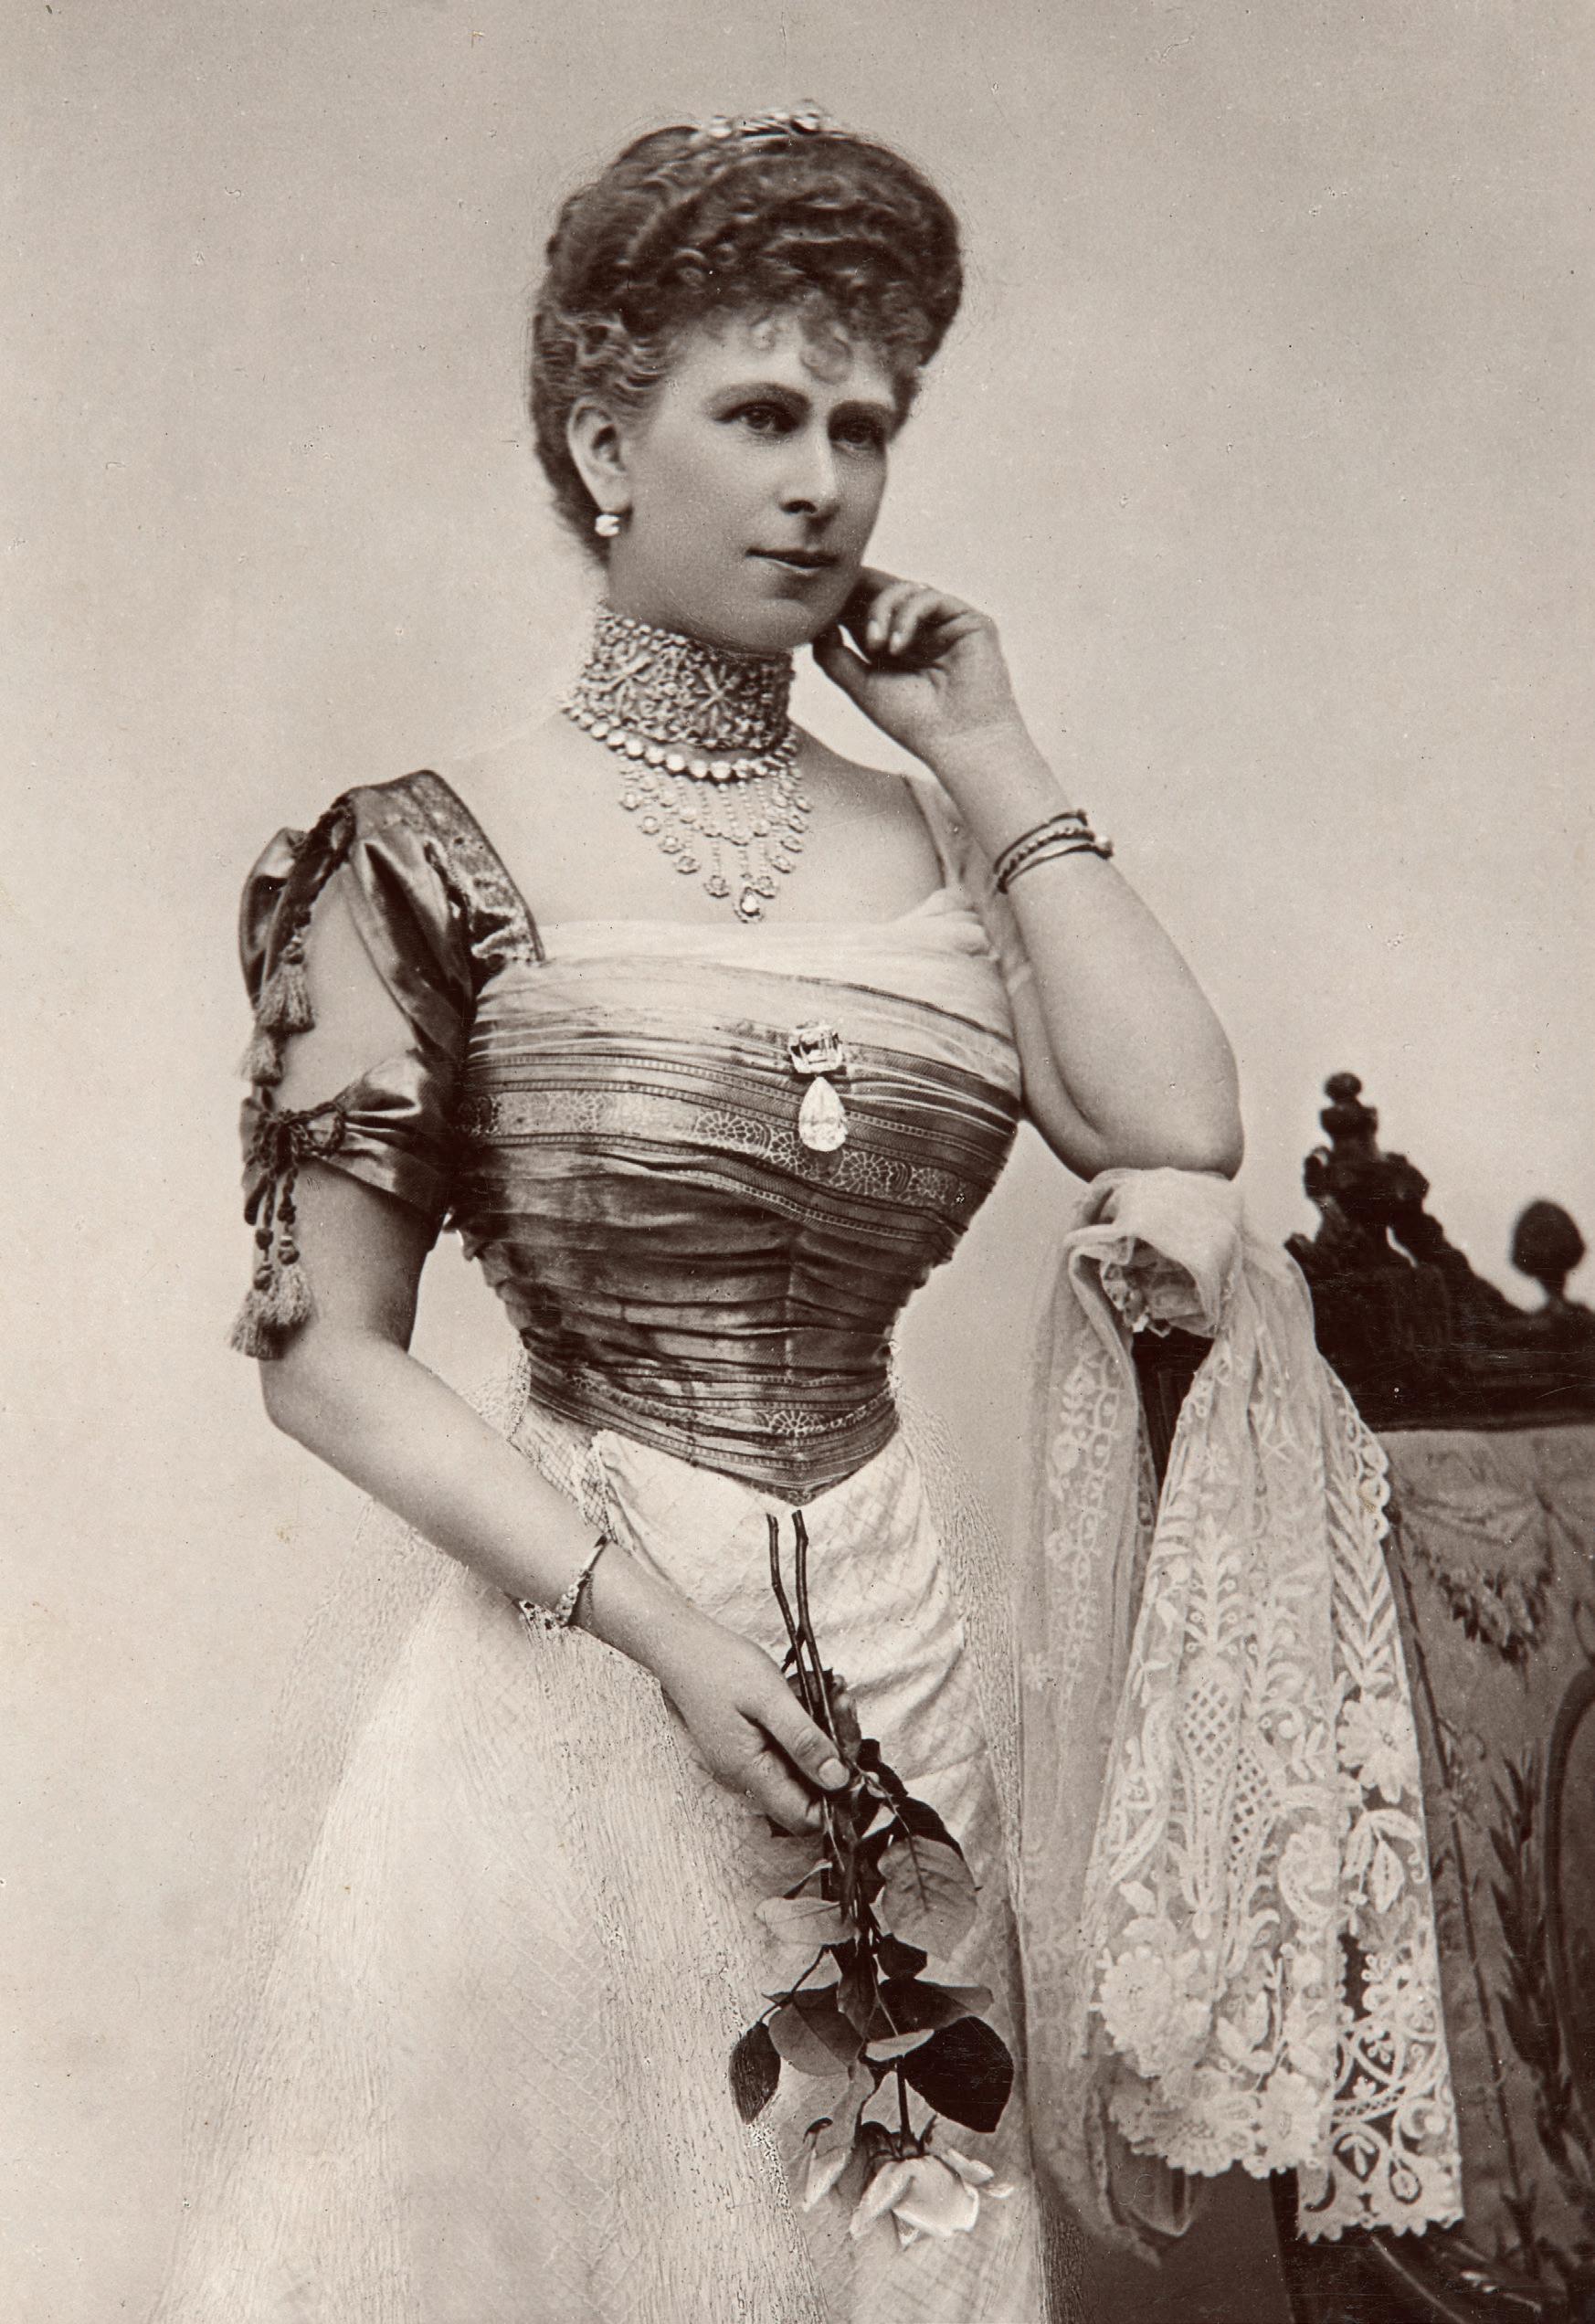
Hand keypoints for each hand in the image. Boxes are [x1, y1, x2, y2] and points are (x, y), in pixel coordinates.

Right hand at [648, 1613, 850, 1833]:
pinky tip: (814, 1690)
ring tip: (834, 1691)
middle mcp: (748, 1776)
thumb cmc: (720, 1667)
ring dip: (825, 1729)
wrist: (681, 1646)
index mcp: (750, 1772)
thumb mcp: (769, 1699)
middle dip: (836, 1749)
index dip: (836, 1797)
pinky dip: (807, 1721)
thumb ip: (804, 1742)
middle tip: (844, 1705)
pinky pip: (789, 1744)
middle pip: (808, 1787)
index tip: (855, 1756)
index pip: (803, 1816)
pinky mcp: (750, 1741)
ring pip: (802, 1762)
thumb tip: (838, 1781)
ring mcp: (748, 1759)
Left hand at [812, 568, 1024, 766]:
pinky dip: (906, 616)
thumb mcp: (861, 687)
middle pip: (882, 590)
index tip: (817, 609)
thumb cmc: (915, 721)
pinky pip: (929, 597)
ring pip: (903, 589)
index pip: (864, 608)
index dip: (841, 601)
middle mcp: (919, 630)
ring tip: (875, 645)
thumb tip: (816, 625)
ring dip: (881, 610)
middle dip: (856, 593)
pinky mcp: (967, 619)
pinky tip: (897, 647)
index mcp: (893, 644)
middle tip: (838, 603)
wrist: (959, 740)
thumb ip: (835, 657)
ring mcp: (943, 622)